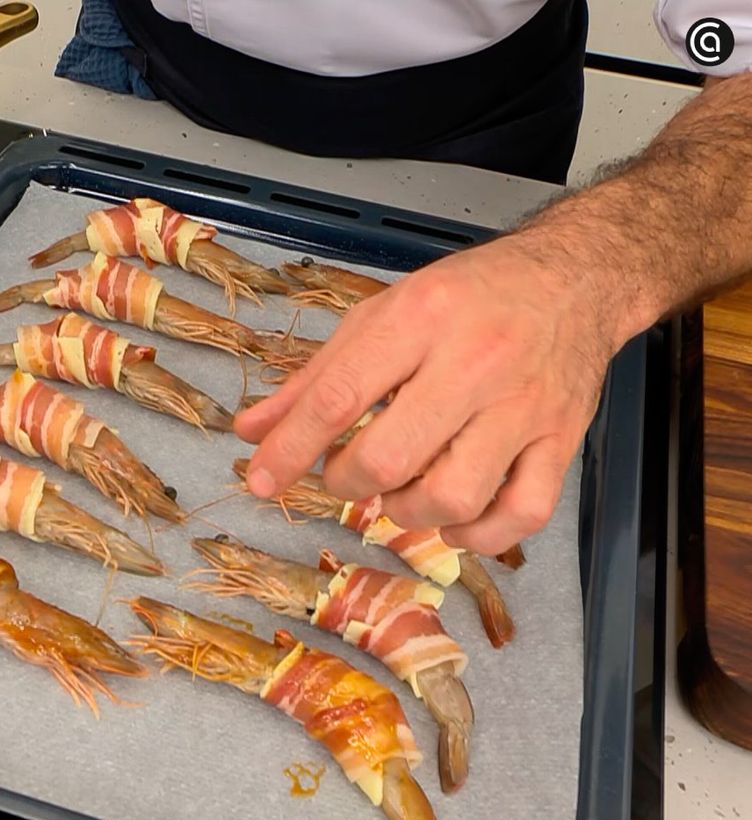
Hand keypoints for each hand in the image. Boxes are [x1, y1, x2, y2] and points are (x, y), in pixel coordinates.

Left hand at [235, 233, 624, 554]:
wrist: (576, 277)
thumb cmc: (468, 297)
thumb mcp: (380, 316)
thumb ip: (313, 379)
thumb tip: (251, 431)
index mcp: (420, 319)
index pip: (339, 396)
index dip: (291, 448)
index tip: (261, 479)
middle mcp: (475, 361)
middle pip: (392, 456)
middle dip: (350, 481)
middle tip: (346, 472)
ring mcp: (524, 406)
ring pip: (453, 496)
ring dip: (408, 512)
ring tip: (400, 492)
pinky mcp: (563, 439)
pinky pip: (521, 515)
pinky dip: (478, 535)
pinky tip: (453, 521)